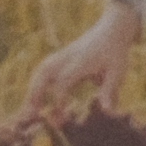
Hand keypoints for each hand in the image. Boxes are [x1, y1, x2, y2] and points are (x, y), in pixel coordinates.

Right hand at [19, 4, 137, 124]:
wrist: (113, 27)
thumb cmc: (116, 51)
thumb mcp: (117, 72)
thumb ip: (110, 91)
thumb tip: (107, 112)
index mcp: (81, 62)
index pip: (64, 81)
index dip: (60, 100)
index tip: (62, 118)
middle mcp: (68, 57)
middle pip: (45, 72)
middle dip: (36, 93)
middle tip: (30, 115)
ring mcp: (64, 54)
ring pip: (42, 69)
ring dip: (33, 88)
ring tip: (28, 109)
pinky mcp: (62, 55)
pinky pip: (45, 67)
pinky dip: (37, 81)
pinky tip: (35, 96)